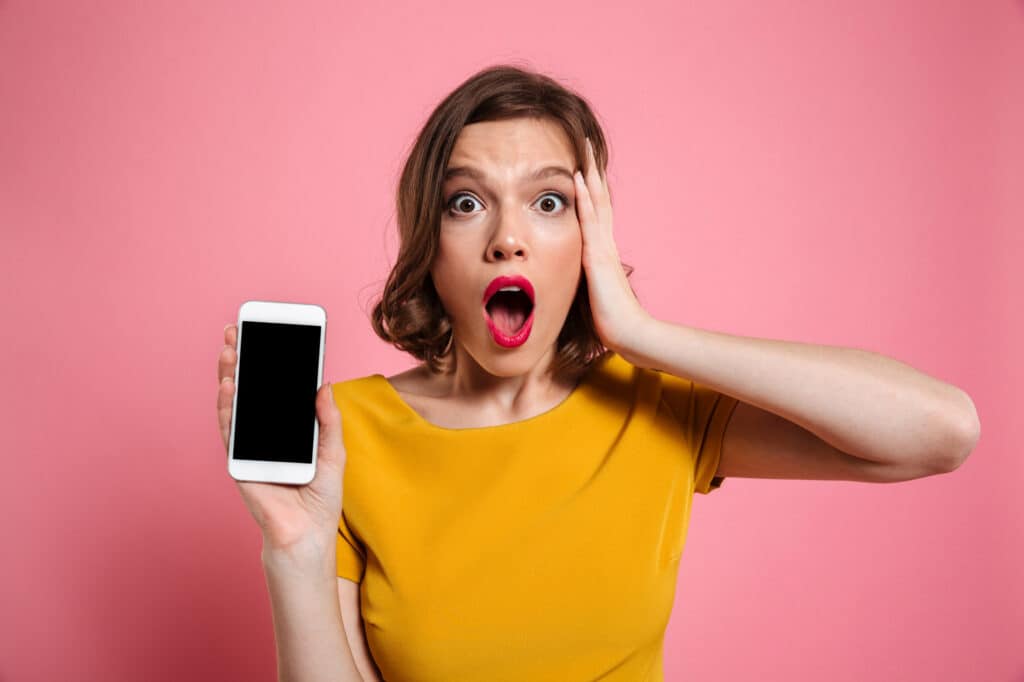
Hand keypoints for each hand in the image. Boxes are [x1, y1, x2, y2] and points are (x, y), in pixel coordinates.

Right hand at [217, 324, 345, 553]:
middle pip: (251, 390)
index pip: (276, 389)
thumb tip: (323, 385)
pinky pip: (231, 429)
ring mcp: (250, 446)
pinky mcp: (239, 461)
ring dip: (231, 376)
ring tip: (231, 349)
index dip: (271, 363)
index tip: (268, 334)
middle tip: (239, 331)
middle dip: (244, 360)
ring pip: (236, 404)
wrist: (307, 536)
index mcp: (288, 428)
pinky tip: (229, 385)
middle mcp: (265, 433)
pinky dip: (228, 406)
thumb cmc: (320, 498)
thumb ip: (327, 420)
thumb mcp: (333, 452)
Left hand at [574, 137, 649, 351]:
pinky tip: (577, 177)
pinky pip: (588, 219)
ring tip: (583, 146)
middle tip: (585, 142)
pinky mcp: (596, 255)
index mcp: (603, 251)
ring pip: (595, 200)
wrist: (629, 333)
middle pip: (599, 198)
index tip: (583, 165)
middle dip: (592, 169)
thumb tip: (589, 281)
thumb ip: (592, 283)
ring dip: (588, 172)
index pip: (597, 212)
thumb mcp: (597, 295)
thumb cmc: (613, 321)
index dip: (591, 188)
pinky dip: (583, 196)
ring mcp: (602, 246)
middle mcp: (605, 243)